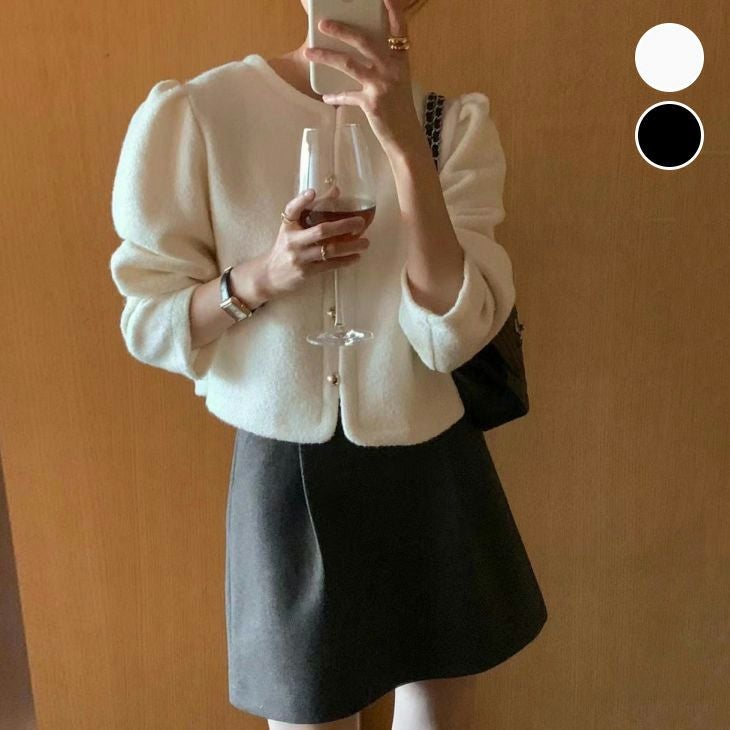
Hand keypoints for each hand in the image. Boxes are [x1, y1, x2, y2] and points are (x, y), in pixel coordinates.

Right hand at [261, 189, 370, 296]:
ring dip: (350, 246)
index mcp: (288, 226)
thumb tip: (336, 191)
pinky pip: (329, 265)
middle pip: (321, 231)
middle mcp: (293, 241)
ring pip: (329, 250)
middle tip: (360, 223)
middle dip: (343, 225)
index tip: (312, 191)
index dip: (301, 200)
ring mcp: (300, 258)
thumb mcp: (292, 228)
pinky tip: (356, 257)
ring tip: (365, 243)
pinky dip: (345, 261)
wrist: (270, 275)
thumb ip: (311, 210)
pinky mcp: (306, 272)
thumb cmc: (285, 247)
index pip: (292, 210)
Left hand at [303, 0, 420, 150]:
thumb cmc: (400, 110)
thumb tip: (358, 54)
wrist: (406, 139)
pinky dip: (335, 96)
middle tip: (323, 24)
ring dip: (326, 56)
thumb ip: (384, 66)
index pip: (399, 29)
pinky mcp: (372, 103)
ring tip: (309, 53)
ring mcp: (382, 85)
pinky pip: (347, 95)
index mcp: (401, 61)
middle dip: (342, 29)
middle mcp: (393, 69)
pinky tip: (326, 97)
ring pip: (349, 64)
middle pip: (365, 41)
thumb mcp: (398, 83)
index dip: (393, 10)